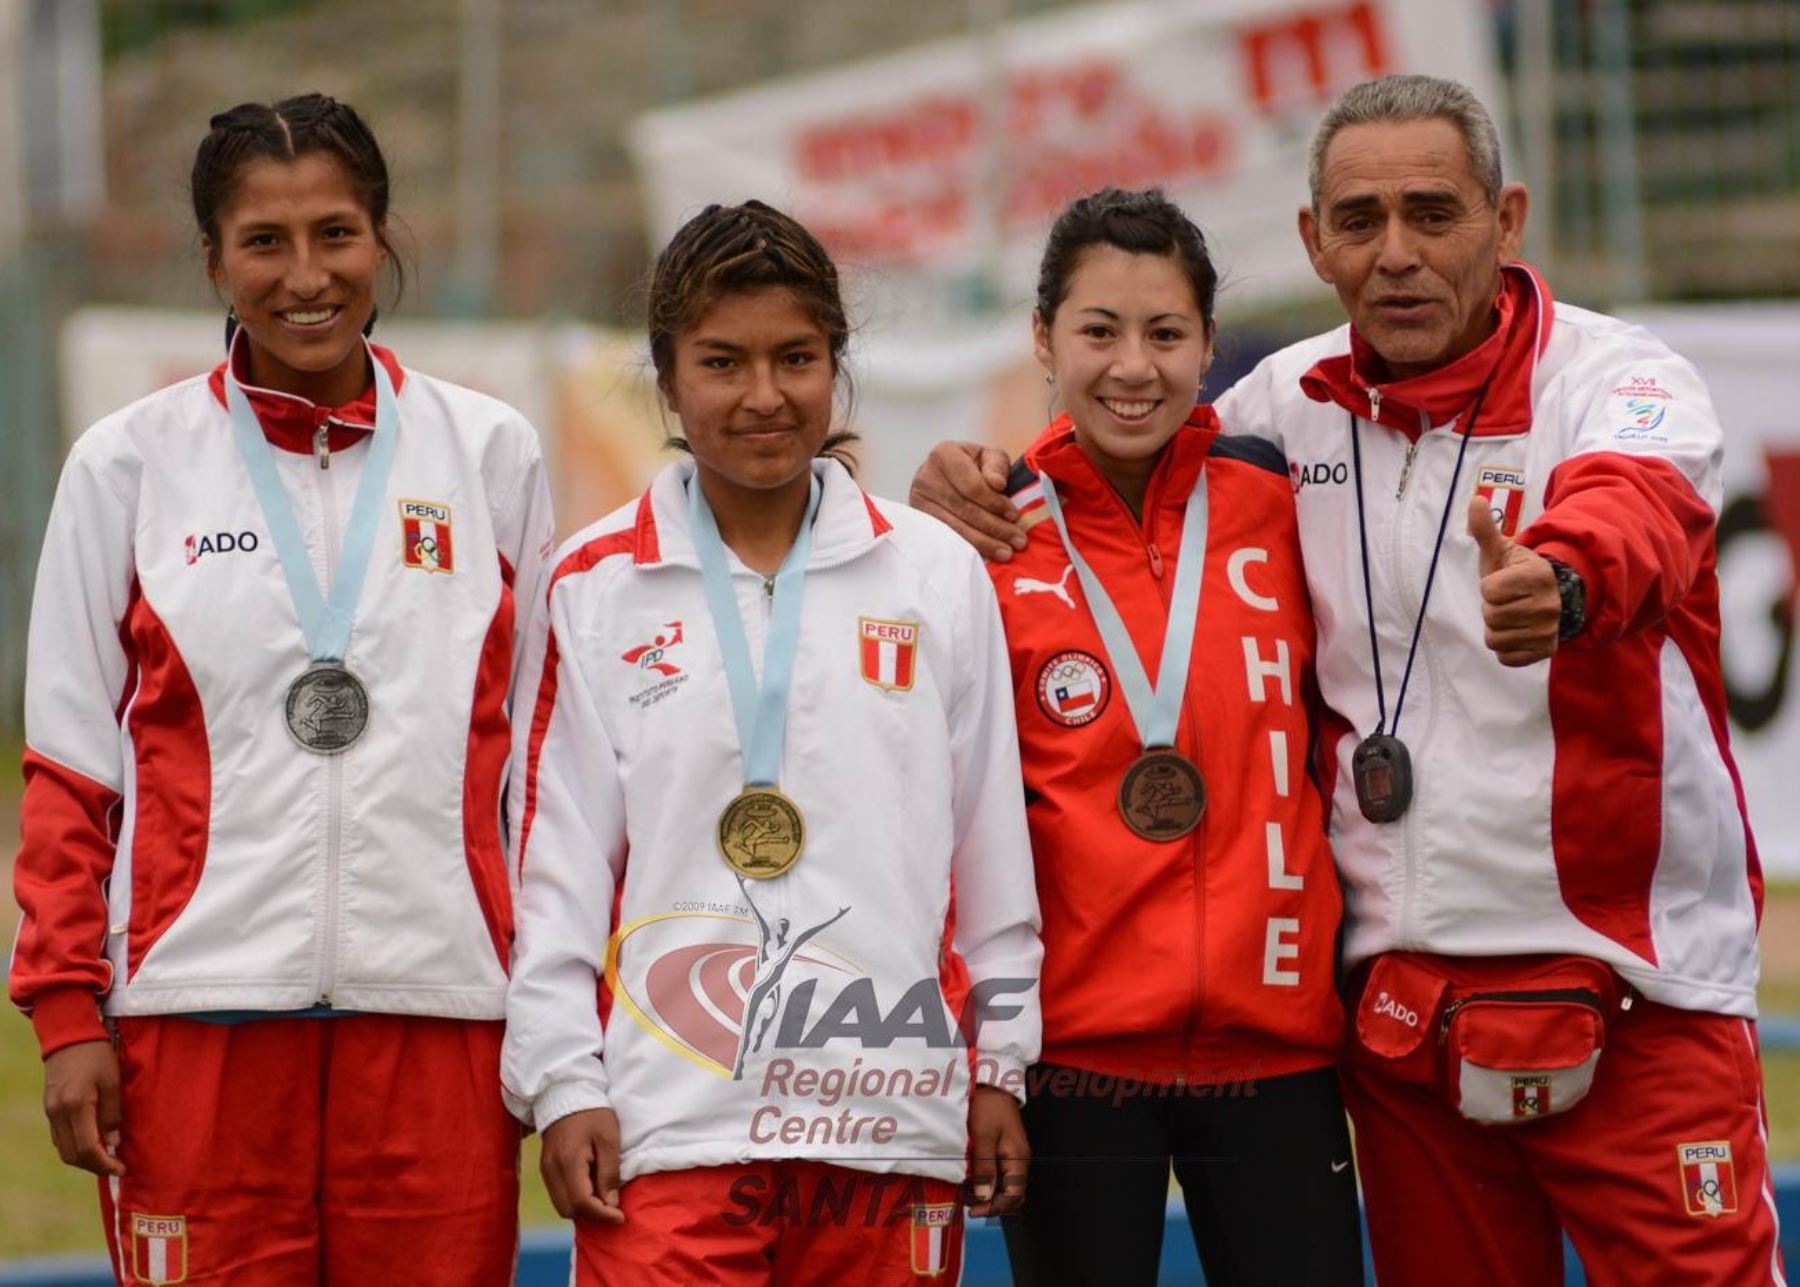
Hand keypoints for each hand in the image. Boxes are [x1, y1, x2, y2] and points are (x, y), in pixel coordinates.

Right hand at [43, 1039, 124, 1176]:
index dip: (104, 1163)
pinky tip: (92, 1143)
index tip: (121, 1169)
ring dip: (83, 1158)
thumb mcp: (112, 1081)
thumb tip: (113, 1143)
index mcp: (76, 1106)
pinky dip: (75, 1146)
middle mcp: (57, 1113)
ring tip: (106, 1158)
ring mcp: (50, 1112)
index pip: (87, 1148)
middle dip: (94, 1166)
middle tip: (115, 1167)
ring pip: (63, 1149)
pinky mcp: (49, 1108)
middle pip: (71, 1155)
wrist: (69, 1035)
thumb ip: (111, 1114)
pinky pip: (59, 1137)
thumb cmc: (96, 1054)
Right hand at [540, 1108, 624, 1223]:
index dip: (602, 1214)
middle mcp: (551, 1170)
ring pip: (561, 1205)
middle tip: (613, 1207)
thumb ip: (609, 1173)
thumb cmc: (592, 1113)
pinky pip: (558, 1194)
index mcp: (568, 1162)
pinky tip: (591, 1187)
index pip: (581, 1202)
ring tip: (604, 1196)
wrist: (566, 1093)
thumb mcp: (608, 1139)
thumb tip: (611, 1204)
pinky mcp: (545, 1168)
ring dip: (583, 1208)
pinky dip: (574, 1199)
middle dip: (591, 1214)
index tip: (620, 1217)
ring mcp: (545, 1170)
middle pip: (568, 1210)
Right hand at [909, 442, 1026, 561]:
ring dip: (984, 543)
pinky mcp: (919, 521)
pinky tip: (985, 556)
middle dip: (995, 527)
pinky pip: (946, 539)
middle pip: (964, 509)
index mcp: (944, 455)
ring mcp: (918, 501)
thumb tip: (996, 484)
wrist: (947, 477)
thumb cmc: (974, 466)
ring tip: (1006, 552)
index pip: (972, 486)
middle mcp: (925, 477)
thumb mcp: (989, 457)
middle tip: (1018, 541)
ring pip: (955, 527)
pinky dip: (968, 548)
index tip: (1014, 515)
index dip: (995, 503)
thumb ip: (997, 466)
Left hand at [966, 1085, 1027, 1216]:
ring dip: (990, 1193)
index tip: (974, 1210)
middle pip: (1012, 1193)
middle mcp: (1019, 1160)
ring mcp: (1012, 1155)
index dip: (995, 1207)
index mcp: (1018, 1158)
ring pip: (1006, 1185)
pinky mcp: (1004, 1149)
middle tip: (971, 1206)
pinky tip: (973, 1181)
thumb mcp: (983, 1137)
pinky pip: (1000, 1173)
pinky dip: (988, 1181)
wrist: (991, 1083)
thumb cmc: (988, 1107)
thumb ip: (984, 1168)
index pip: (1013, 1195)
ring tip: (970, 1196)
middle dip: (993, 1204)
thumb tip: (985, 1196)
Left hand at [1468, 497, 1559, 665]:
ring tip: (1510, 615)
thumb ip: (1485, 529)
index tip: (1502, 582)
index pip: (1489, 591)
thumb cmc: (1516, 572)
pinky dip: (1504, 648)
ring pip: (1496, 639)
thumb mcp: (1500, 551)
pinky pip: (1506, 658)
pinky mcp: (1545, 651)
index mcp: (1537, 576)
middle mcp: (1549, 605)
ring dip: (1496, 628)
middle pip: (1491, 616)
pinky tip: (1515, 632)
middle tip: (1506, 601)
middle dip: (1491, 608)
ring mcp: (1549, 630)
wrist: (1549, 598)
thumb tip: (1475, 500)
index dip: (1489, 587)